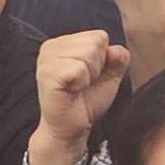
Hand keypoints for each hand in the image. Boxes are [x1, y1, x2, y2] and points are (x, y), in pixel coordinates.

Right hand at [29, 31, 128, 164]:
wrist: (70, 128)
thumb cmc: (85, 101)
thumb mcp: (109, 77)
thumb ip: (117, 59)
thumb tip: (116, 50)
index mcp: (64, 43)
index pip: (99, 36)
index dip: (103, 59)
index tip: (90, 76)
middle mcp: (51, 47)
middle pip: (94, 42)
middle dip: (97, 66)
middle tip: (83, 83)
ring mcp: (47, 59)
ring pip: (87, 53)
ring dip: (89, 75)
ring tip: (77, 87)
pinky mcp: (47, 74)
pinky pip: (78, 69)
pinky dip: (81, 82)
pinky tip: (72, 91)